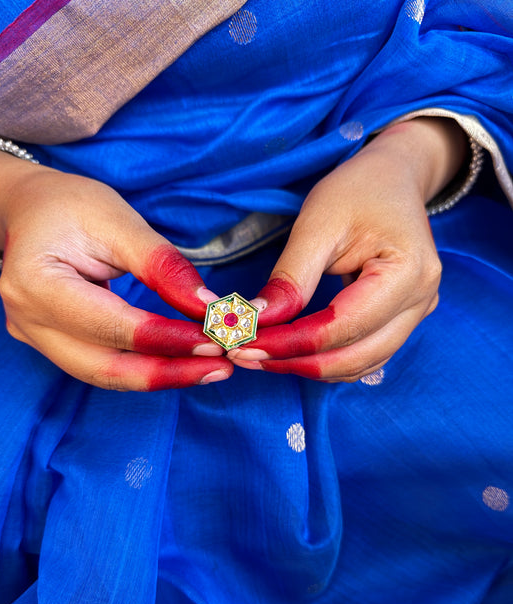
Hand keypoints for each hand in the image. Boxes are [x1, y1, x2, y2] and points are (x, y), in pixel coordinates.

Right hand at [0, 163, 232, 389]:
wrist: (32, 209)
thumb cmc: (71, 206)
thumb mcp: (119, 221)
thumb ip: (163, 266)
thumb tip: (209, 307)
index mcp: (35, 283)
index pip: (112, 326)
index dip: (168, 338)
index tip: (217, 339)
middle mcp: (27, 321)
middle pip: (105, 368)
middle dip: (169, 372)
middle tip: (222, 366)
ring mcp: (34, 338)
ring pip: (105, 375)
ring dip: (161, 376)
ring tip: (210, 368)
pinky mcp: (52, 345)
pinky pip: (102, 366)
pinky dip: (144, 367)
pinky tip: (181, 363)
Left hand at [229, 118, 465, 381]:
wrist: (392, 179)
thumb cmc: (358, 190)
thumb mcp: (318, 223)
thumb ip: (291, 277)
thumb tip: (256, 322)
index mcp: (408, 273)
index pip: (341, 328)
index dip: (289, 343)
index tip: (241, 345)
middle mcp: (420, 303)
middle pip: (352, 358)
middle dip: (293, 362)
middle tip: (241, 354)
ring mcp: (415, 315)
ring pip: (356, 365)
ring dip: (305, 367)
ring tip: (257, 354)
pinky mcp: (400, 321)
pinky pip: (361, 356)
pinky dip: (322, 360)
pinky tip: (286, 350)